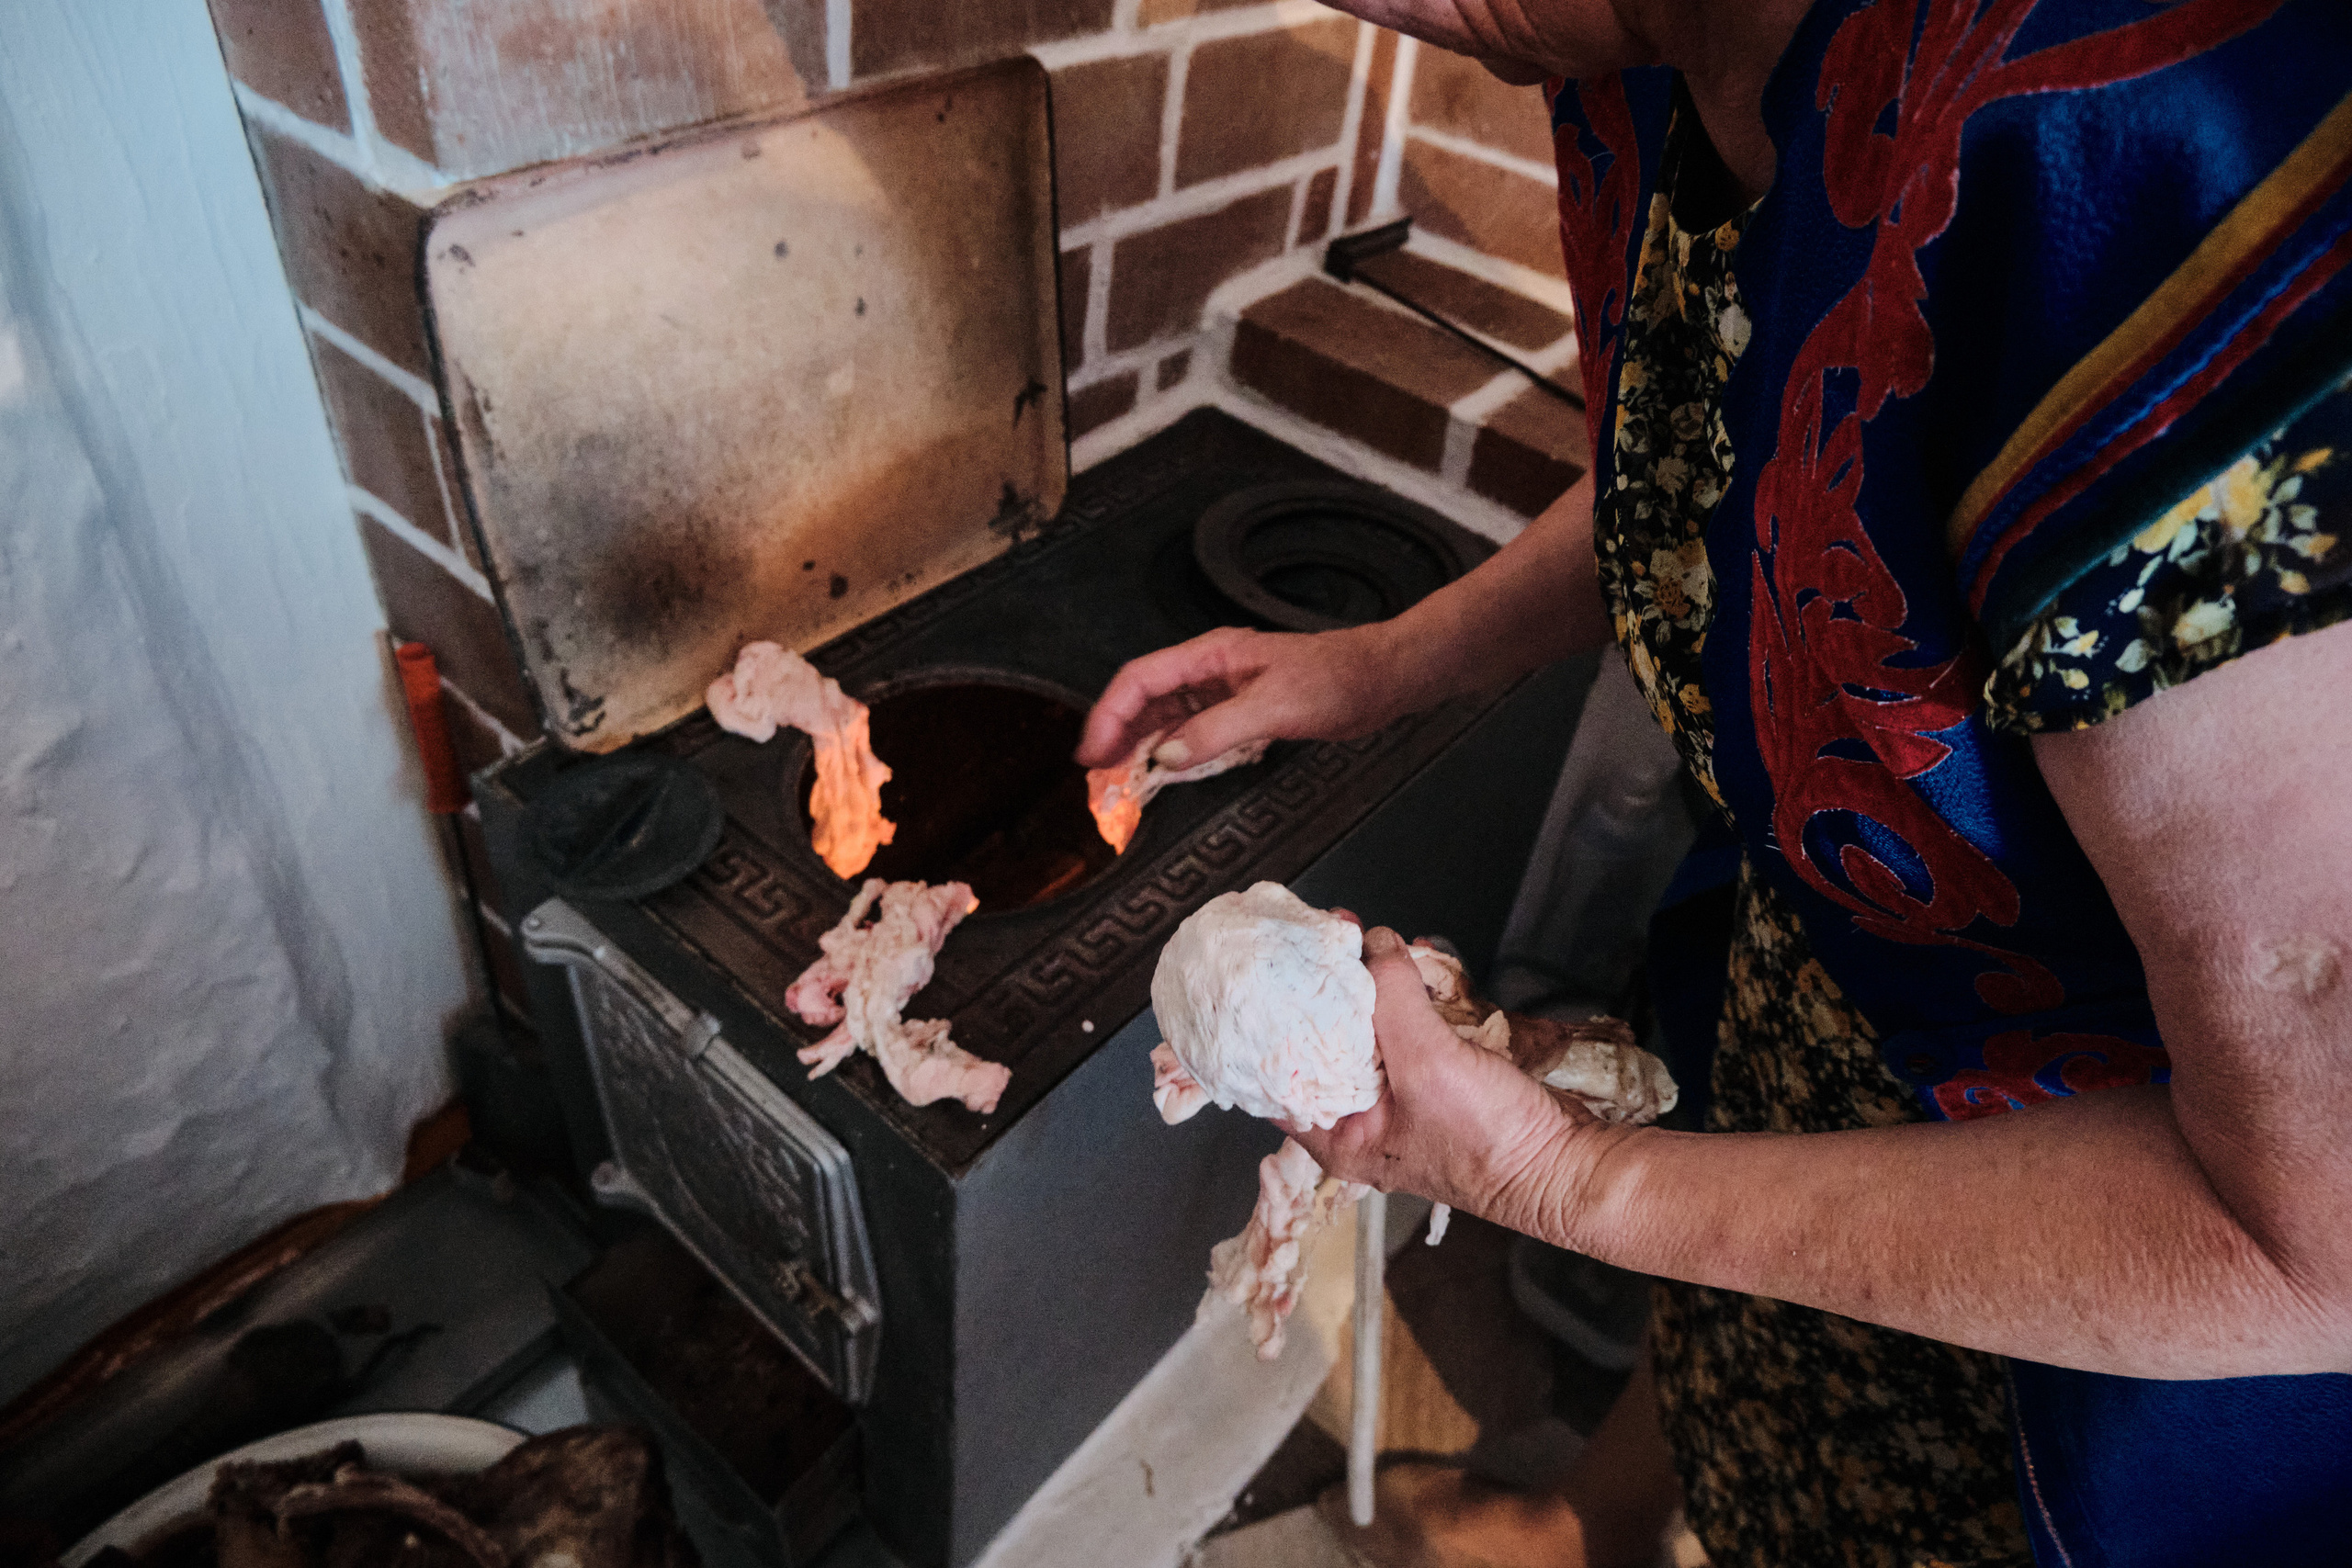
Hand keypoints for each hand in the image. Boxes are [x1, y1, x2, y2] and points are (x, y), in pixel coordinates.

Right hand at [1075, 623, 1414, 770]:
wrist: (1382, 680)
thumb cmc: (1337, 680)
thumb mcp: (1274, 707)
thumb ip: (1215, 730)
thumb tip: (1164, 757)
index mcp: (1210, 655)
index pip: (1140, 680)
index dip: (1109, 715)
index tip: (1092, 753)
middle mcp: (1210, 670)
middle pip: (1144, 699)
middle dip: (1115, 734)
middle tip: (1096, 777)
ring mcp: (1224, 692)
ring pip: (1164, 717)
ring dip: (1138, 746)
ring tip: (1117, 779)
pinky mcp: (1241, 713)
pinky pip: (1191, 732)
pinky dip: (1170, 753)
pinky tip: (1161, 773)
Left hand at [1288, 928, 1630, 1235]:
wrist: (1563, 1164)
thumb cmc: (1486, 1139)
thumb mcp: (1426, 1063)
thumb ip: (1392, 1000)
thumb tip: (1373, 941)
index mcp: (1338, 1138)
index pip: (1282, 1075)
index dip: (1277, 1020)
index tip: (1279, 968)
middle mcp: (1360, 1120)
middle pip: (1327, 1044)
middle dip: (1332, 991)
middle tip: (1330, 939)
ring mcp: (1399, 1099)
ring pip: (1371, 1031)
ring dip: (1376, 987)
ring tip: (1372, 941)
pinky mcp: (1435, 1079)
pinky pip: (1410, 1030)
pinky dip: (1411, 996)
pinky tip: (1412, 962)